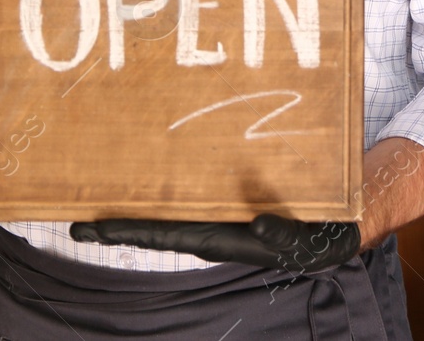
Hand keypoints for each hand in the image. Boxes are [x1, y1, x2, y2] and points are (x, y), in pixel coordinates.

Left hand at [69, 215, 361, 272]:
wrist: (347, 224)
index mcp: (228, 238)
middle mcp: (217, 229)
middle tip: (76, 223)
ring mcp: (223, 218)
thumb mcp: (309, 237)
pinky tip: (150, 185)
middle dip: (119, 226)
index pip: (168, 234)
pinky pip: (194, 199)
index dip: (129, 231)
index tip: (92, 228)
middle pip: (159, 227)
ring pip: (173, 213)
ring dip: (139, 211)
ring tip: (102, 203)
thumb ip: (283, 233)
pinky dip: (168, 194)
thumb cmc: (324, 233)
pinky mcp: (234, 205)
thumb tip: (258, 226)